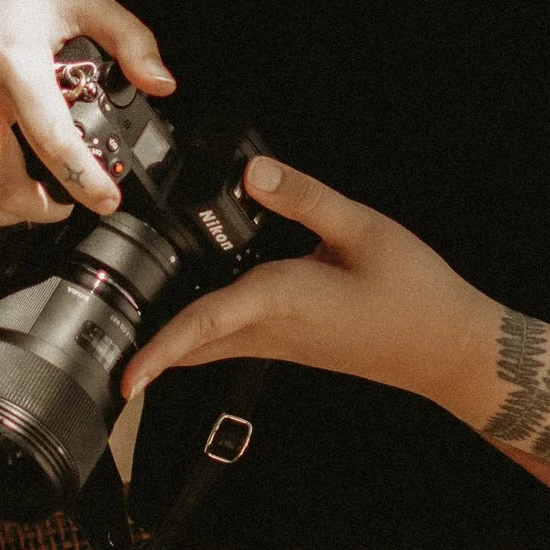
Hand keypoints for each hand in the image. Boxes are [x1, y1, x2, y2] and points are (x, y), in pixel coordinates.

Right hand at [0, 0, 174, 225]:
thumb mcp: (75, 4)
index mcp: (14, 59)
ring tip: (26, 205)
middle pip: (7, 183)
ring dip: (4, 215)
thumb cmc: (6, 8)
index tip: (106, 200)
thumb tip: (160, 83)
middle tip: (62, 206)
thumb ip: (129, 38)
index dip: (85, 181)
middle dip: (43, 210)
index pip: (54, 139)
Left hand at [120, 160, 498, 419]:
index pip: (205, 323)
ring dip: (171, 338)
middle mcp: (274, 331)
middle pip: (193, 343)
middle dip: (146, 346)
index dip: (160, 349)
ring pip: (210, 345)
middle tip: (100, 338)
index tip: (126, 377)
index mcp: (284, 300)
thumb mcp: (363, 229)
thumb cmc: (415, 293)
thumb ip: (304, 198)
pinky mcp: (294, 345)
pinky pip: (232, 338)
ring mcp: (282, 346)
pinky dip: (202, 329)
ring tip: (129, 317)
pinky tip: (196, 300)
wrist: (449, 348)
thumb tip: (251, 172)